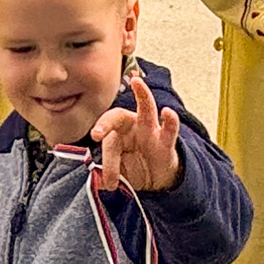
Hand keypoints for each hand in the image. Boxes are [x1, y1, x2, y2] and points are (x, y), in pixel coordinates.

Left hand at [93, 67, 179, 195]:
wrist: (158, 179)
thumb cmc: (134, 166)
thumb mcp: (119, 171)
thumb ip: (110, 172)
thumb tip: (99, 181)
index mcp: (116, 133)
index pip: (105, 135)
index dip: (99, 133)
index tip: (93, 140)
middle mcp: (132, 126)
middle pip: (118, 117)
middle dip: (106, 122)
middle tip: (95, 134)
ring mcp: (150, 131)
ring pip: (147, 109)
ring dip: (143, 94)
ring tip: (137, 82)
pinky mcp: (166, 142)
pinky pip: (170, 129)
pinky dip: (170, 121)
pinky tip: (168, 112)